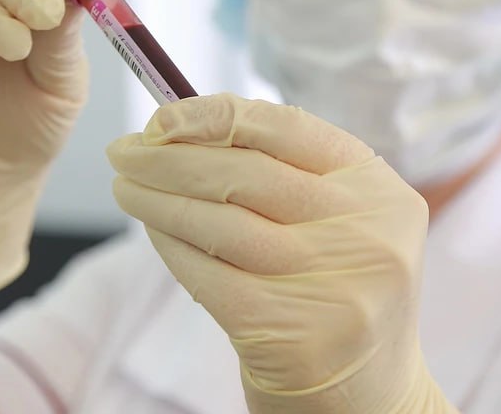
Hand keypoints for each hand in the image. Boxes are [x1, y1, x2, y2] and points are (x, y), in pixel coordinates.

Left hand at [108, 94, 456, 412]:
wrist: (369, 397)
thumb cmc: (336, 291)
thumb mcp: (340, 221)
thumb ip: (283, 171)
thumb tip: (179, 128)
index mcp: (377, 189)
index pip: (284, 127)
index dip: (211, 115)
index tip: (160, 118)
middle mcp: (364, 232)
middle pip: (242, 171)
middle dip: (167, 156)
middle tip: (123, 151)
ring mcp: (330, 284)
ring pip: (217, 220)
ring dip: (155, 198)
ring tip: (124, 187)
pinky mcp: (288, 332)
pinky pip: (205, 271)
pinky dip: (169, 244)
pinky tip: (152, 230)